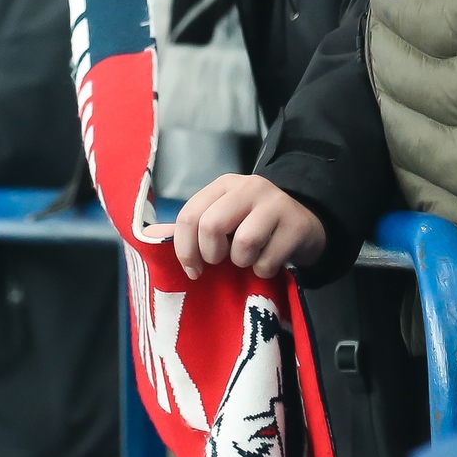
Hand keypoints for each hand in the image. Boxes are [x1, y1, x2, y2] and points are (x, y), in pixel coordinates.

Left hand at [160, 175, 325, 279]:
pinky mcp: (296, 224)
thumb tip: (150, 237)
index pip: (189, 214)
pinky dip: (264, 270)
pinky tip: (269, 261)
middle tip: (221, 262)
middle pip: (212, 225)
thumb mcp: (223, 220)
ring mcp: (275, 203)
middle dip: (212, 254)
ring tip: (249, 258)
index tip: (193, 269)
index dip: (184, 248)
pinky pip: (268, 259)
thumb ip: (192, 228)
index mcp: (223, 185)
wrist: (306, 224)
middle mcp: (249, 187)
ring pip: (243, 242)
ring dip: (242, 262)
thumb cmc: (255, 225)